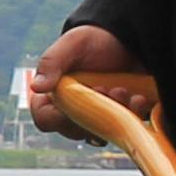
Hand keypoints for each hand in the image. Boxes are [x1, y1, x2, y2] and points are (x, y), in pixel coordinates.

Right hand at [26, 25, 142, 137]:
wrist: (131, 41)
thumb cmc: (96, 40)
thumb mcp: (74, 43)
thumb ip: (52, 61)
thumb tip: (36, 87)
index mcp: (55, 95)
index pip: (45, 119)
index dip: (56, 118)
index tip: (74, 104)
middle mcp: (75, 112)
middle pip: (75, 131)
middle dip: (91, 114)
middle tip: (105, 90)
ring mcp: (99, 119)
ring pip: (102, 134)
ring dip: (113, 117)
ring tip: (122, 90)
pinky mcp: (122, 120)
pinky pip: (127, 131)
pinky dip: (133, 117)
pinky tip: (138, 98)